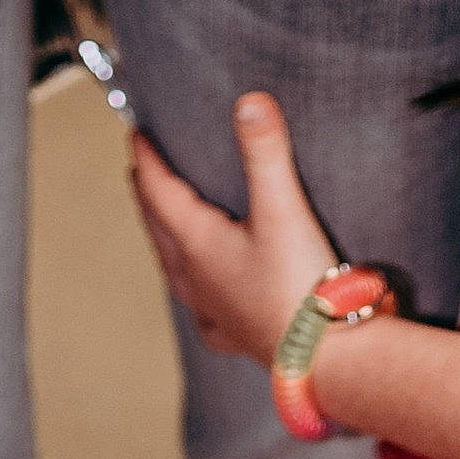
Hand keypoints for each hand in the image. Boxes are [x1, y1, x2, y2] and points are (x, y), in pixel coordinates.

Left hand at [129, 94, 338, 363]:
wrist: (323, 356)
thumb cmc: (300, 286)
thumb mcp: (284, 208)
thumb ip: (266, 152)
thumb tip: (250, 102)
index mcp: (197, 243)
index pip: (159, 191)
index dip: (147, 160)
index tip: (136, 136)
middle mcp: (195, 277)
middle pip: (159, 228)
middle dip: (148, 196)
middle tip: (140, 172)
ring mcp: (212, 308)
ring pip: (173, 269)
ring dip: (164, 240)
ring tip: (163, 226)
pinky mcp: (235, 333)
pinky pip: (203, 311)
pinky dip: (196, 295)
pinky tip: (206, 303)